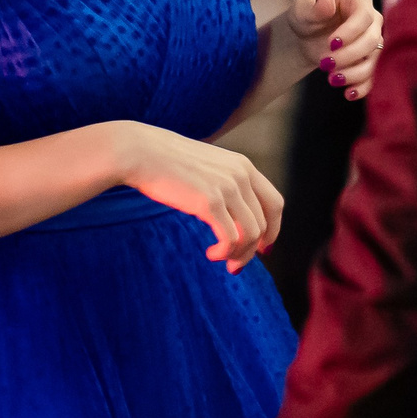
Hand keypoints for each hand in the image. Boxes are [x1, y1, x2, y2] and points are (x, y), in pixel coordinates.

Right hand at [117, 122, 284, 271]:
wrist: (141, 153)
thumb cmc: (168, 163)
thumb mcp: (208, 168)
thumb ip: (225, 185)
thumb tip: (232, 218)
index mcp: (244, 167)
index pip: (275, 203)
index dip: (273, 230)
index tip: (262, 248)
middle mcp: (241, 176)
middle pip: (264, 224)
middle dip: (253, 250)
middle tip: (235, 264)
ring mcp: (227, 188)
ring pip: (250, 234)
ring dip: (239, 254)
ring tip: (221, 259)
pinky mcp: (210, 202)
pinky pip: (230, 238)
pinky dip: (225, 252)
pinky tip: (211, 253)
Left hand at [289, 0, 380, 101]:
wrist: (306, 37)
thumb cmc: (305, 16)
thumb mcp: (303, 9)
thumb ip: (314, 6)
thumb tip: (327, 0)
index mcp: (359, 0)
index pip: (364, 16)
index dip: (351, 32)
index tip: (330, 44)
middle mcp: (372, 20)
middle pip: (372, 41)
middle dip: (349, 56)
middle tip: (324, 64)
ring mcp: (374, 42)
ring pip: (374, 61)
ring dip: (354, 73)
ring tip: (331, 80)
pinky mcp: (370, 61)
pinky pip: (373, 77)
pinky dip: (362, 87)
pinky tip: (347, 94)